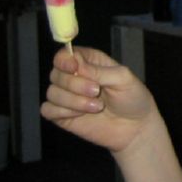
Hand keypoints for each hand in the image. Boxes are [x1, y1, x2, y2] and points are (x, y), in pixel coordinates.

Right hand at [40, 46, 156, 153]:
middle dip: (75, 85)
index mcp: (90, 61)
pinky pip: (47, 110)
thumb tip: (77, 66)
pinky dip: (62, 112)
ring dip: (73, 101)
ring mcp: (67, 95)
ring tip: (97, 107)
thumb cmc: (133, 98)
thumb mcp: (123, 78)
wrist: (135, 127)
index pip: (65, 54)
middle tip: (97, 92)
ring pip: (52, 92)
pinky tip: (80, 115)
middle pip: (56, 73)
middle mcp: (75, 76)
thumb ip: (100, 71)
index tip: (74, 68)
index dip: (65, 60)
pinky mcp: (61, 114)